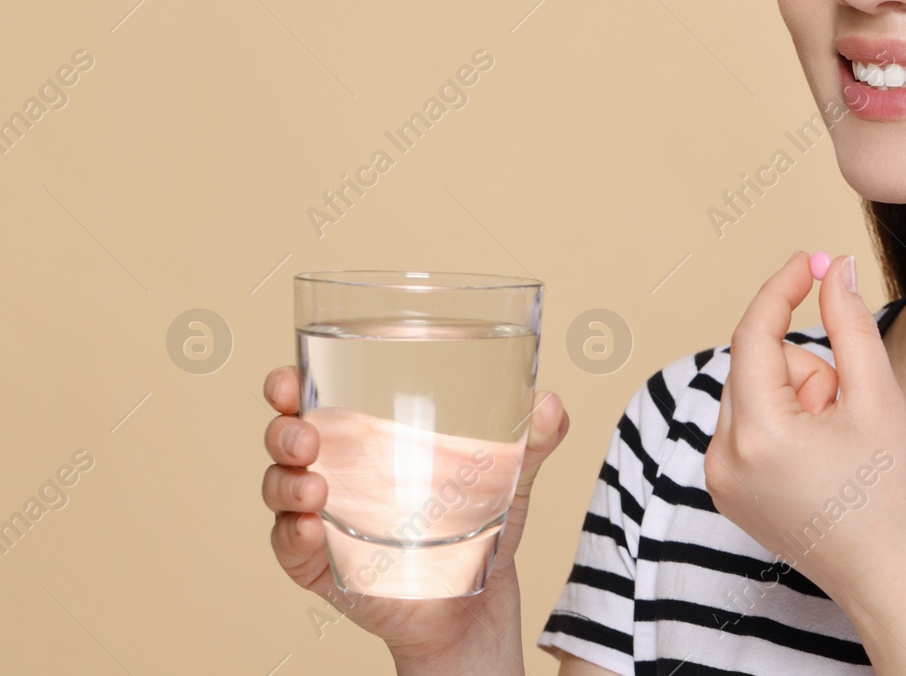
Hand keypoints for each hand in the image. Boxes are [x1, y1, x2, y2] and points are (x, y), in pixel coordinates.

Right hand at [259, 366, 568, 674]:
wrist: (480, 601)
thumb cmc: (482, 522)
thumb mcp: (510, 474)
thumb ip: (533, 439)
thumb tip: (552, 403)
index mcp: (368, 436)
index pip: (313, 399)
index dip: (289, 386)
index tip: (288, 378)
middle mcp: (337, 471)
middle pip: (286, 438)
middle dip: (284, 429)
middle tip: (307, 433)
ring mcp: (325, 520)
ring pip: (279, 490)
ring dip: (285, 482)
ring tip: (314, 485)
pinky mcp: (326, 566)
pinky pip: (291, 549)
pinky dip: (291, 535)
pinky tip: (310, 526)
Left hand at [704, 250, 905, 615]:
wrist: (891, 580)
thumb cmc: (893, 496)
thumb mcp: (877, 397)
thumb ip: (849, 323)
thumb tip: (835, 267)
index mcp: (758, 433)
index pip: (754, 335)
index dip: (783, 288)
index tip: (812, 258)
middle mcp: (723, 457)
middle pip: (758, 364)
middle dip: (808, 369)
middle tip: (849, 409)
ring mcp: (720, 479)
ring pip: (755, 392)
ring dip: (799, 398)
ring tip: (838, 444)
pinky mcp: (726, 491)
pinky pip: (749, 424)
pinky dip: (784, 422)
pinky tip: (820, 459)